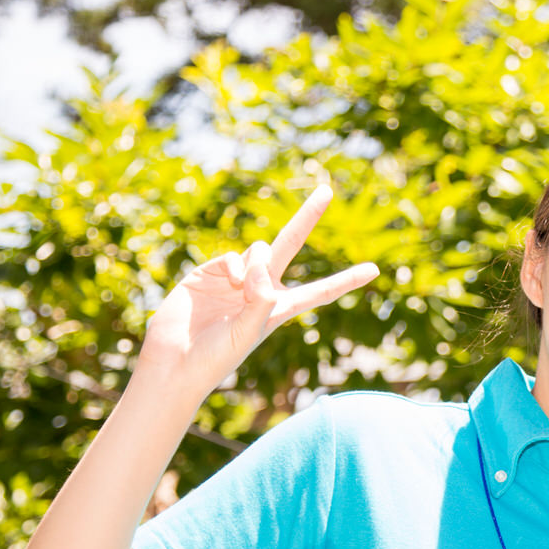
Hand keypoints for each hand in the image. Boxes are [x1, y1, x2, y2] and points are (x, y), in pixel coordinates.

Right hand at [139, 185, 377, 396]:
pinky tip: (228, 284)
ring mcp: (236, 277)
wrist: (174, 360)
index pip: (320, 290)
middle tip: (327, 188)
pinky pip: (234, 256)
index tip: (374, 269)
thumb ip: (261, 301)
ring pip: (261, 249)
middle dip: (307, 217)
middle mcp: (262, 288)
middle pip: (290, 244)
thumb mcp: (247, 333)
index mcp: (280, 309)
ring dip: (258, 264)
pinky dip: (236, 267)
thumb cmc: (216, 357)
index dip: (346, 280)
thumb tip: (263, 266)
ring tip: (243, 291)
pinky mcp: (210, 271)